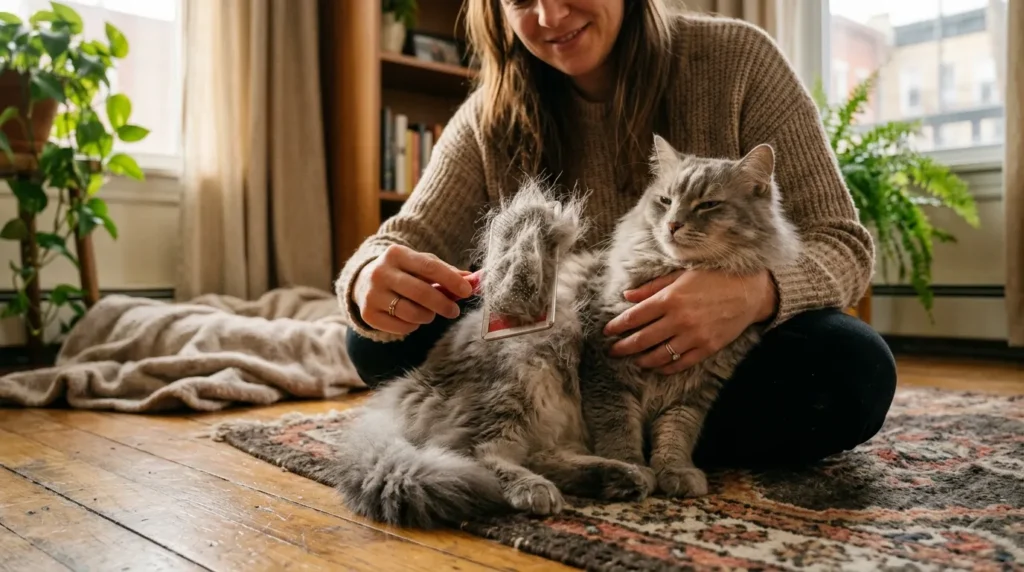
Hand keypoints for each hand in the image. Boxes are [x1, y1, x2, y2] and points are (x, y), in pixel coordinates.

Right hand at [353, 244, 473, 334]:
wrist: (363, 281)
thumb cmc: (402, 272)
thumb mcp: (420, 265)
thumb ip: (446, 272)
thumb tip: (474, 281)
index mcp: (396, 254)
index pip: (429, 267)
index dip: (451, 280)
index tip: (467, 291)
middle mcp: (381, 272)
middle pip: (421, 292)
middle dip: (443, 304)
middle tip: (454, 311)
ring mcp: (372, 294)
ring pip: (411, 312)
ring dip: (428, 316)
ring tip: (430, 313)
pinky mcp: (368, 314)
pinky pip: (401, 327)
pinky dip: (413, 325)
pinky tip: (412, 318)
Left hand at [602, 268, 777, 373]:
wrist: (750, 290)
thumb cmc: (714, 277)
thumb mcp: (681, 275)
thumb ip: (652, 288)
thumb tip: (627, 297)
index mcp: (670, 299)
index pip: (634, 317)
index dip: (617, 326)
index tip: (606, 331)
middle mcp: (679, 320)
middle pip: (642, 339)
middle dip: (623, 347)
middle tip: (611, 351)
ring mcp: (693, 336)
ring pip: (659, 355)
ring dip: (642, 360)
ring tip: (633, 360)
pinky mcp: (707, 347)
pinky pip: (681, 363)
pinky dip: (666, 367)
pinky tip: (657, 367)